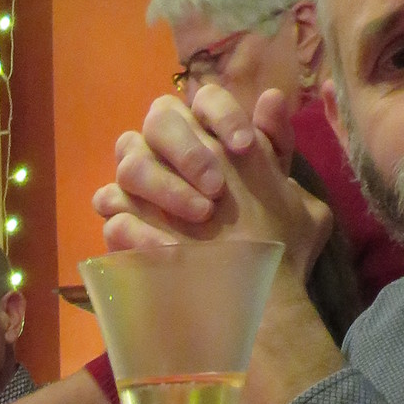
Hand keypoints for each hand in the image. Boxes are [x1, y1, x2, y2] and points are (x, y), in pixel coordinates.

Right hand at [92, 82, 330, 276]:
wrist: (247, 304)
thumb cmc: (268, 244)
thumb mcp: (289, 196)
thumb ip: (278, 146)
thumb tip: (271, 99)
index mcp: (209, 137)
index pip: (205, 100)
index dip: (222, 115)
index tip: (244, 147)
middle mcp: (169, 155)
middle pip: (159, 120)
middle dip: (188, 149)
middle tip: (216, 187)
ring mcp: (140, 192)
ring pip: (129, 163)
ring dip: (165, 186)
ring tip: (201, 218)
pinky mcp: (122, 231)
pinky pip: (114, 217)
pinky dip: (140, 231)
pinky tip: (173, 250)